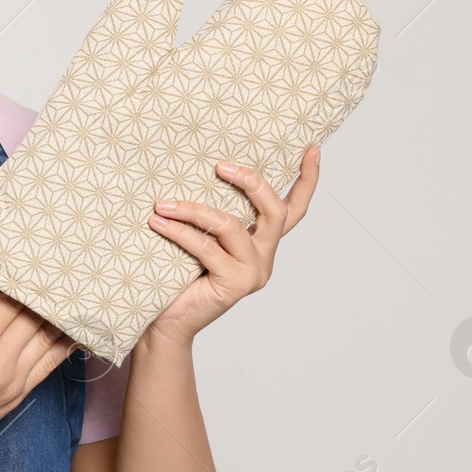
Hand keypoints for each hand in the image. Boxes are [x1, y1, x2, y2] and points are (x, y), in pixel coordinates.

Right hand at [0, 280, 78, 459]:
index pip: (9, 303)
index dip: (17, 283)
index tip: (23, 268)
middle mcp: (1, 363)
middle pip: (32, 318)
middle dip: (40, 295)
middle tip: (48, 276)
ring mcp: (15, 382)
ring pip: (47, 339)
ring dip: (56, 316)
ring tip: (66, 295)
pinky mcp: (20, 396)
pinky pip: (49, 365)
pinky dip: (62, 345)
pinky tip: (73, 330)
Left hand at [141, 145, 321, 346]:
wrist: (168, 321)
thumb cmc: (180, 276)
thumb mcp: (203, 238)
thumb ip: (211, 216)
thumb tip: (194, 169)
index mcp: (262, 243)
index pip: (294, 210)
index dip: (306, 180)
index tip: (313, 149)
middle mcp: (264, 257)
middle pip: (275, 211)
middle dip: (251, 182)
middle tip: (220, 165)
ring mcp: (253, 272)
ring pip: (231, 226)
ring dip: (194, 210)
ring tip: (163, 204)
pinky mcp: (235, 284)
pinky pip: (206, 248)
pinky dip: (180, 232)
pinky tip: (158, 222)